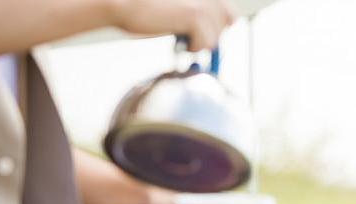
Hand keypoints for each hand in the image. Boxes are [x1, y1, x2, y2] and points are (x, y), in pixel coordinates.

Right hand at [111, 0, 234, 51]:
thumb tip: (222, 34)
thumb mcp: (180, 10)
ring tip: (178, 34)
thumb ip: (201, 17)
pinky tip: (176, 38)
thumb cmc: (148, 11)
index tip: (203, 34)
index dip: (219, 28)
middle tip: (185, 34)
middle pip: (225, 29)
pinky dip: (191, 47)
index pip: (230, 15)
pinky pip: (205, 44)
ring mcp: (203, 3)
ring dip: (197, 43)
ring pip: (215, 39)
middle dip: (207, 36)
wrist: (125, 5)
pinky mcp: (195, 15)